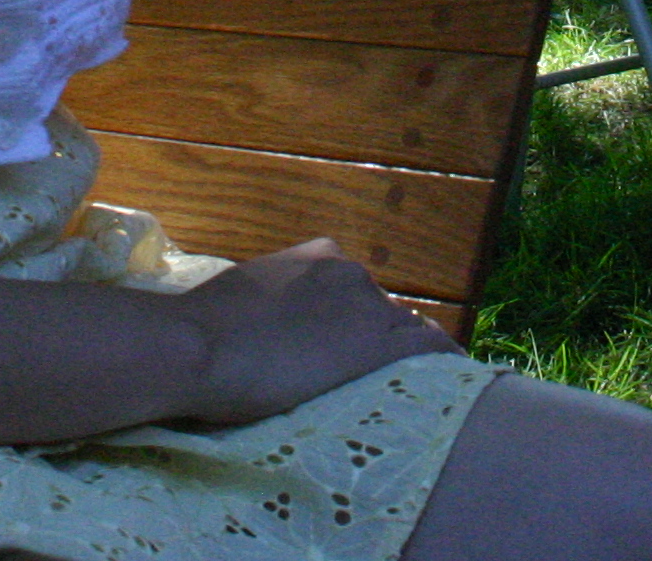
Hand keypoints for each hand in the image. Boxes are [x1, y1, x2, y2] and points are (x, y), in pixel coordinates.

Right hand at [176, 237, 458, 425]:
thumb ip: (274, 302)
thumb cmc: (204, 328)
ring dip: (406, 360)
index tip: (348, 352)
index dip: (357, 326)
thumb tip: (269, 324)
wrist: (199, 346)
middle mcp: (352, 274)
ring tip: (409, 392)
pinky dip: (444, 364)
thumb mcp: (245, 295)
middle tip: (366, 382)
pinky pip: (432, 350)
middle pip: (385, 313)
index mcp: (320, 258)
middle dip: (379, 343)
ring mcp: (369, 307)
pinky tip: (452, 383)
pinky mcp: (379, 345)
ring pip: (408, 333)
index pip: (359, 293)